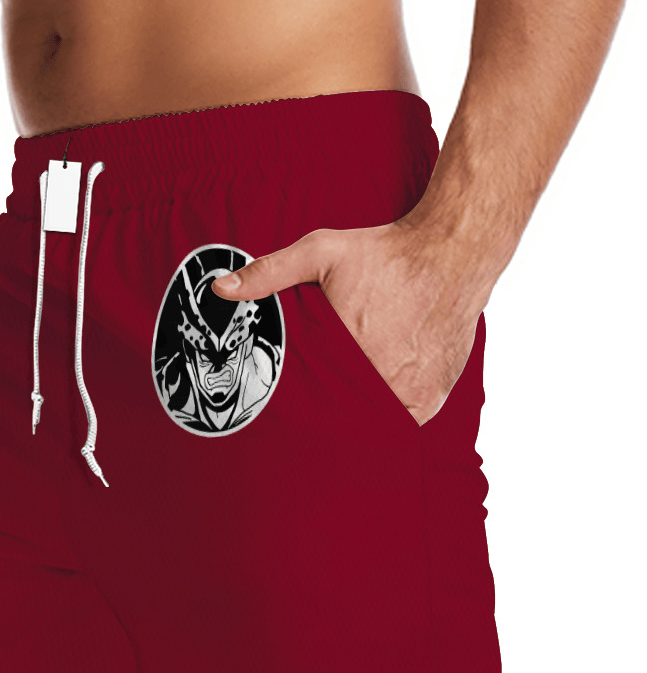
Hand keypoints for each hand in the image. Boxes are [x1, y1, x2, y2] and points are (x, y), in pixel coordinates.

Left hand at [210, 218, 493, 425]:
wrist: (453, 250)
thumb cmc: (385, 252)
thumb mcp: (320, 252)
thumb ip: (269, 272)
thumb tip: (220, 289)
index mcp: (347, 353)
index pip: (311, 400)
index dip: (298, 404)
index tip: (290, 404)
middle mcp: (380, 380)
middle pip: (341, 414)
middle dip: (326, 412)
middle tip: (315, 405)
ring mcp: (410, 392)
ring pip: (372, 422)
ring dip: (358, 416)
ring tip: (342, 406)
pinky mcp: (434, 395)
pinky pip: (404, 422)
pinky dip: (391, 416)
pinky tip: (376, 401)